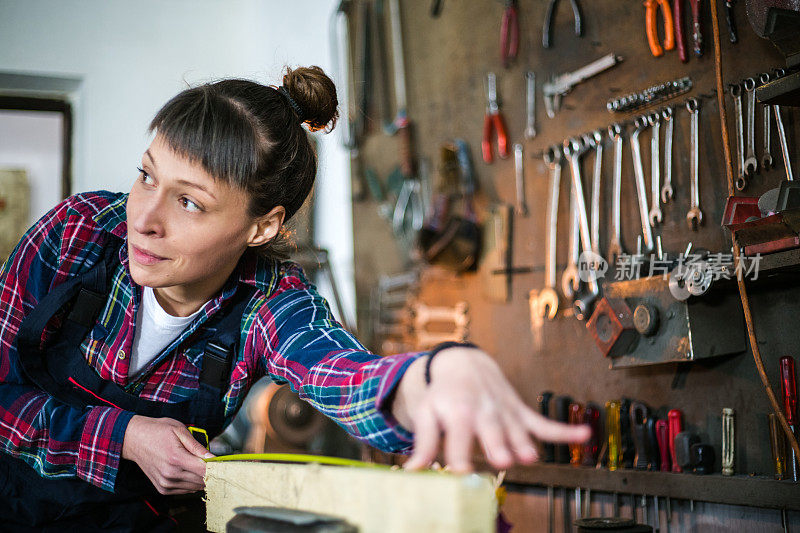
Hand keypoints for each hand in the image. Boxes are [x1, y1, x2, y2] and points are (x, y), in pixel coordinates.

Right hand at [122, 415, 214, 494]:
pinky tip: (189, 471)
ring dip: (201, 479)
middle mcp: (170, 474)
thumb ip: (197, 447)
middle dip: (212, 473)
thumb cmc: (157, 431)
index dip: (218, 468)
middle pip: (202, 481)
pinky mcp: (162, 489)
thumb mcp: (180, 430)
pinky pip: (185, 490)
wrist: (134, 439)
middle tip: (215, 462)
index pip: (205, 471)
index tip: (226, 463)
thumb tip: (214, 458)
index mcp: (176, 458)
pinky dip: (191, 482)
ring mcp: (166, 483)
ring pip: (195, 487)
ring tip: (199, 464)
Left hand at [393, 347, 590, 472]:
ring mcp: (505, 412)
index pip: (457, 439)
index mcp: (457, 412)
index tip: (458, 472)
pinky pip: (543, 422)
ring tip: (530, 455)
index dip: (457, 456)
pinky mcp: (520, 413)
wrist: (463, 363)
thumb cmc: (443, 394)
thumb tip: (411, 473)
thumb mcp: (427, 414)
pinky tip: (583, 434)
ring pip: (518, 431)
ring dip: (525, 442)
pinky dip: (564, 430)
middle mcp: (484, 411)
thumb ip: (424, 444)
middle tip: (502, 460)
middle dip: (498, 445)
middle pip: (492, 433)